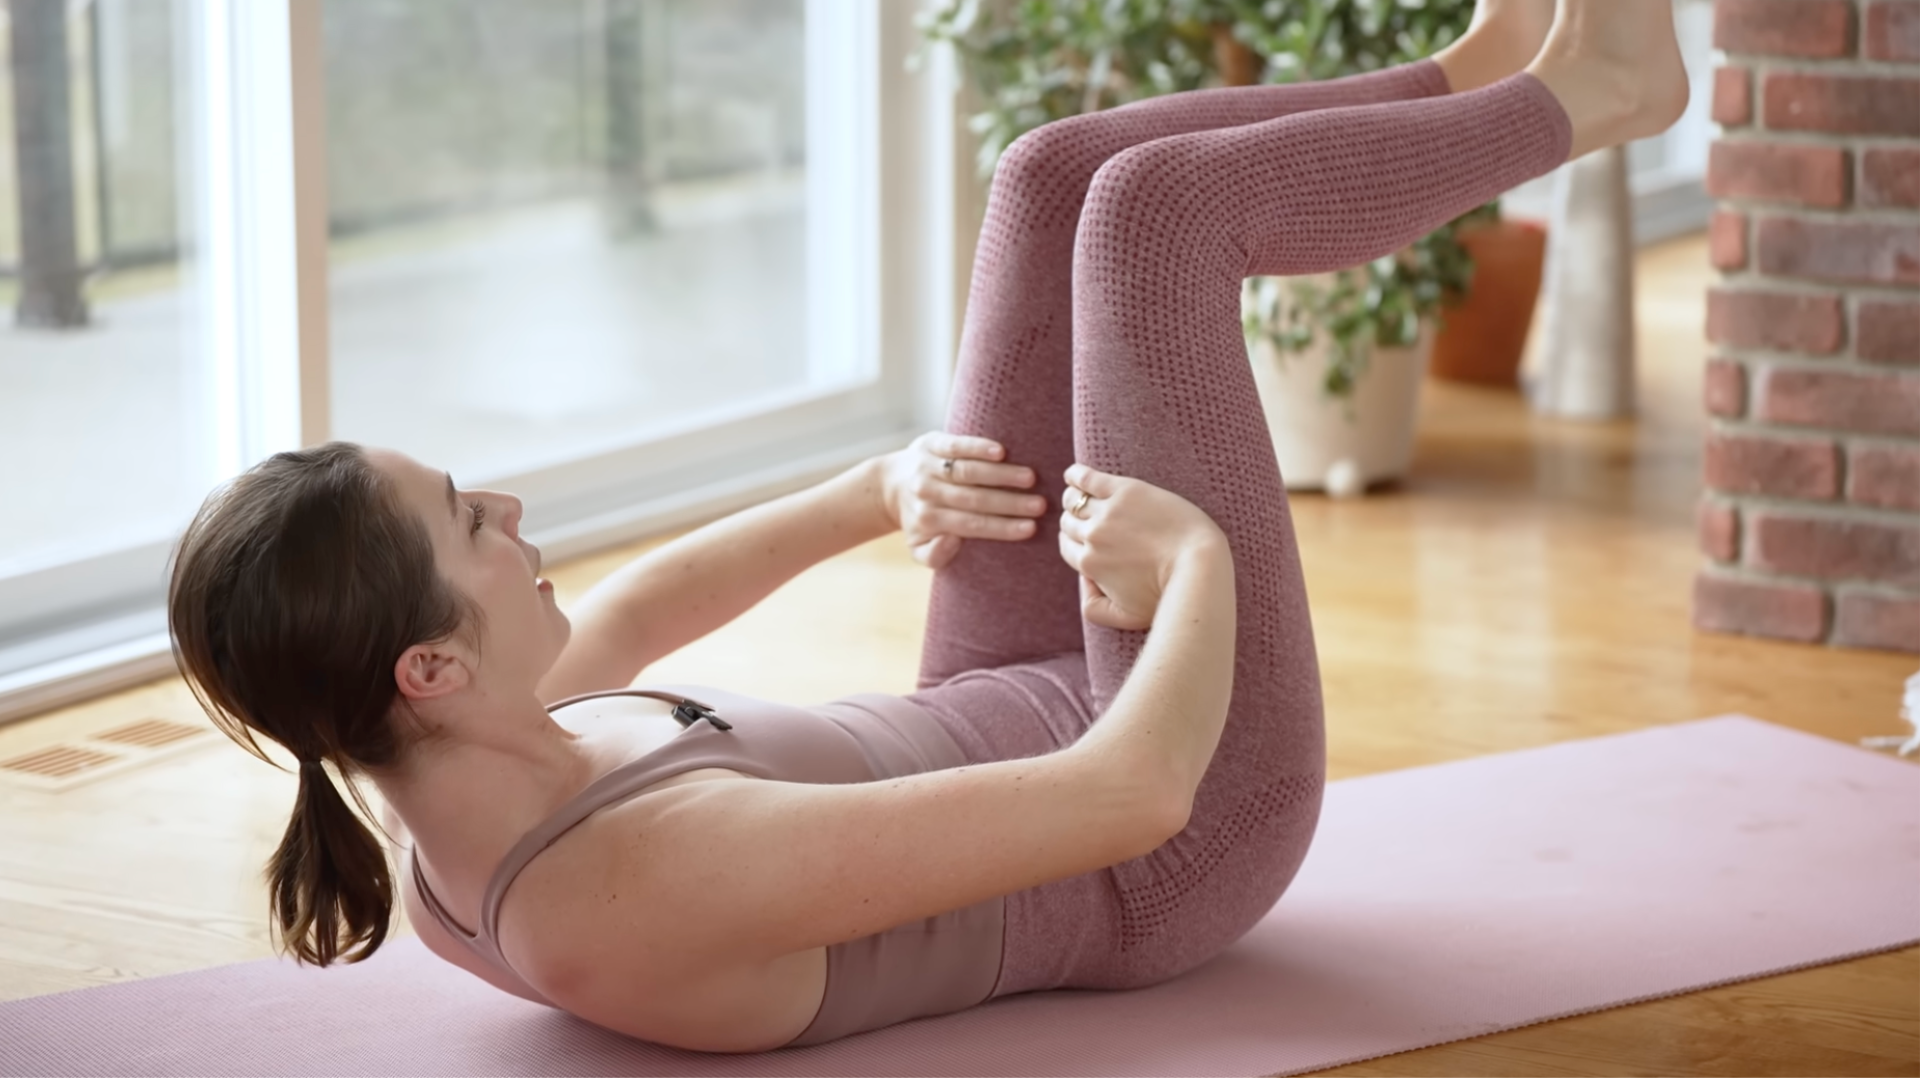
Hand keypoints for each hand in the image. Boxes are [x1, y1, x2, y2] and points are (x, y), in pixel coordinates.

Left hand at [879, 433, 1046, 568]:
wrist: (889, 486)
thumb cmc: (918, 520)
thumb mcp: (918, 548)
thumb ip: (934, 556)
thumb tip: (952, 541)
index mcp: (929, 520)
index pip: (971, 525)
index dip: (1002, 527)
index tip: (1030, 528)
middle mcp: (927, 492)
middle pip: (973, 498)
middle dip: (1010, 502)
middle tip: (1041, 505)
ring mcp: (928, 466)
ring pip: (968, 471)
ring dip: (1001, 475)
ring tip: (1030, 478)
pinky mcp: (930, 443)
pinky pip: (955, 445)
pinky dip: (977, 447)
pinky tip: (1001, 452)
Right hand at [1055, 463, 1227, 630]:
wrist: (1198, 566)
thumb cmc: (1168, 594)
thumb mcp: (1126, 617)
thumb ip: (1095, 609)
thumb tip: (1083, 582)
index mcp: (1090, 565)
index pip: (1068, 547)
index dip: (1075, 542)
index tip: (1085, 537)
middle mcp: (1093, 537)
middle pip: (1070, 523)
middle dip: (1075, 521)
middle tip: (1089, 516)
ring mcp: (1108, 512)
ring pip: (1074, 500)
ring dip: (1074, 498)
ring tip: (1080, 494)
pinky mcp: (1125, 491)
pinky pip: (1087, 478)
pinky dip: (1076, 475)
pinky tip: (1073, 475)